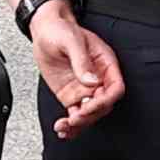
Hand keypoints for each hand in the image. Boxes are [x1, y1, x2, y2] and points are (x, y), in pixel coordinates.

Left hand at [30, 9, 125, 131]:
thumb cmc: (60, 29)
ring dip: (79, 124)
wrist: (44, 31)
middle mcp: (97, 79)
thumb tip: (91, 81)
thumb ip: (81, 61)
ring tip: (65, 126)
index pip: (115, 88)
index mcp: (105, 63)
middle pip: (103, 105)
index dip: (105, 100)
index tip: (89, 105)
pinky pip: (75, 114)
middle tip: (75, 118)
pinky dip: (71, 125)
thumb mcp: (71, 40)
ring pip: (90, 113)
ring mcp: (84, 89)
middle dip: (90, 115)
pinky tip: (63, 130)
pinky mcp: (71, 96)